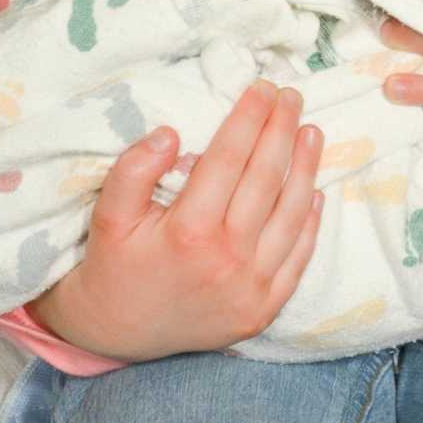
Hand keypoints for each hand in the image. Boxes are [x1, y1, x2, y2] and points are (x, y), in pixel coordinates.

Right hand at [27, 81, 323, 359]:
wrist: (115, 335)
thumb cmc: (113, 265)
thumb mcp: (108, 214)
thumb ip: (134, 170)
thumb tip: (171, 133)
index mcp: (188, 231)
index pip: (230, 157)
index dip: (250, 117)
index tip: (263, 87)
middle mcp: (226, 259)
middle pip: (265, 178)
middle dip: (281, 129)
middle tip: (291, 95)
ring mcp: (250, 288)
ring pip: (290, 215)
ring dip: (305, 168)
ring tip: (311, 131)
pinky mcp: (262, 310)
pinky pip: (297, 260)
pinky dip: (309, 223)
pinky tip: (314, 192)